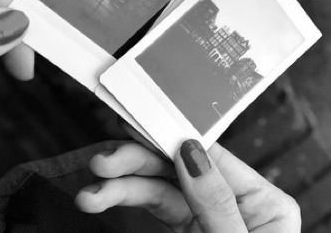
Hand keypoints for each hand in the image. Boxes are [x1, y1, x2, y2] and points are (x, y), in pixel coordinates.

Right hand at [75, 140, 300, 231]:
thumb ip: (216, 203)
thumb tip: (191, 150)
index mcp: (261, 201)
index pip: (210, 155)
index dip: (170, 137)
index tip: (137, 127)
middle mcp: (231, 199)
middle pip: (177, 165)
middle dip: (136, 163)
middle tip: (102, 164)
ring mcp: (205, 210)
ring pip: (159, 183)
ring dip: (122, 184)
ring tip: (90, 194)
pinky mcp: (185, 225)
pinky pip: (154, 201)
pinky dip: (128, 197)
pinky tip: (103, 197)